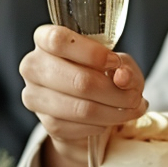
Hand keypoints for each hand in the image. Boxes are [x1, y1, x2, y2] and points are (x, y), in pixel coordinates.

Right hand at [19, 25, 147, 166]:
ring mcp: (35, 96)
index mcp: (46, 41)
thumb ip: (125, 65)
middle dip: (115, 91)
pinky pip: (80, 126)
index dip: (92, 53)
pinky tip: (111, 118)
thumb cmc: (101, 72)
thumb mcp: (118, 62)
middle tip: (134, 95)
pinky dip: (103, 124)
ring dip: (115, 112)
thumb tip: (123, 77)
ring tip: (131, 108)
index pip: (58, 40)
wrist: (85, 105)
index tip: (115, 62)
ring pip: (81, 108)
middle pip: (78, 80)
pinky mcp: (45, 123)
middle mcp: (33, 67)